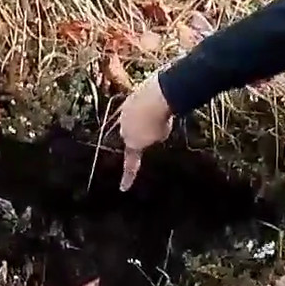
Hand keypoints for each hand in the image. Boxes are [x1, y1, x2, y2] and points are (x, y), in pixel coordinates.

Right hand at [114, 73, 174, 190]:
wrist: (158, 96)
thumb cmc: (161, 121)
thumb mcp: (160, 136)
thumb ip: (152, 139)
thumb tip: (149, 134)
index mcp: (131, 143)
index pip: (130, 165)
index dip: (128, 177)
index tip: (123, 189)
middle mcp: (123, 130)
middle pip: (130, 138)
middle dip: (140, 137)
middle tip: (153, 132)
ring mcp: (123, 114)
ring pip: (131, 122)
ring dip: (141, 121)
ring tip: (156, 116)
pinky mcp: (127, 100)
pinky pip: (135, 109)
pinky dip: (143, 109)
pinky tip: (153, 104)